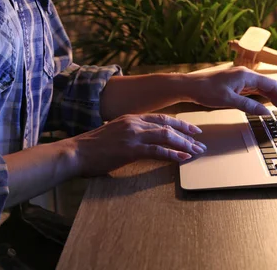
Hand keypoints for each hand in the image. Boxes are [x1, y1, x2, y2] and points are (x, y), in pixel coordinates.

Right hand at [71, 114, 205, 176]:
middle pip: (168, 125)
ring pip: (166, 136)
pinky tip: (182, 159)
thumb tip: (145, 141)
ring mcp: (133, 135)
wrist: (76, 152)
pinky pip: (157, 151)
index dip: (179, 123)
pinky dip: (172, 155)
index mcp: (131, 118)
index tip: (192, 129)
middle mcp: (134, 122)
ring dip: (184, 144)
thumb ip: (130, 133)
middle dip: (187, 133)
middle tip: (200, 142)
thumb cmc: (92, 147)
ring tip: (196, 152)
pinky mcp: (131, 149)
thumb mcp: (114, 133)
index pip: (161, 118)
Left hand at [184, 67, 276, 117]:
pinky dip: (265, 98)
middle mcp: (246, 74)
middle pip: (271, 87)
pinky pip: (256, 91)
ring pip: (264, 89)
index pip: (272, 86)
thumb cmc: (205, 91)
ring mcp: (242, 79)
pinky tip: (271, 105)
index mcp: (247, 75)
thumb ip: (248, 106)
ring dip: (276, 100)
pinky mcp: (237, 84)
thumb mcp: (228, 100)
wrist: (189, 86)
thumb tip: (266, 112)